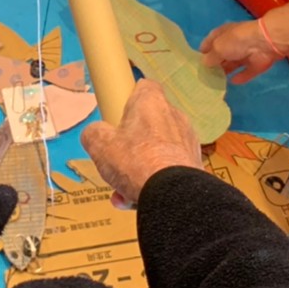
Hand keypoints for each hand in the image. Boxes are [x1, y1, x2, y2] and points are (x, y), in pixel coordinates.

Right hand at [81, 80, 203, 206]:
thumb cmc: (136, 162)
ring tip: (122, 190)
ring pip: (156, 151)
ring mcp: (187, 141)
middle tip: (116, 160)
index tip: (117, 114)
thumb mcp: (99, 145)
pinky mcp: (194, 164)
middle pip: (148, 123)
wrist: (173, 195)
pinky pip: (168, 170)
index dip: (128, 98)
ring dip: (139, 168)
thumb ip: (93, 134)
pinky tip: (137, 200)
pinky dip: (153, 182)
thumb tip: (95, 135)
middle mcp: (174, 116)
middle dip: (130, 144)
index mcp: (151, 102)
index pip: (143, 87)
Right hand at [201, 17, 284, 83]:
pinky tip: (231, 83)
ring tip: (215, 82)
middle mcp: (233, 43)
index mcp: (223, 34)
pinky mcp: (255, 64)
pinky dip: (240, 77)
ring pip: (233, 64)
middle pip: (221, 54)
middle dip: (213, 64)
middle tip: (204, 77)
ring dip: (225, 71)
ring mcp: (245, 54)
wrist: (263, 43)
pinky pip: (245, 72)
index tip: (196, 63)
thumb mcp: (218, 47)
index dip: (202, 51)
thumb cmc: (236, 41)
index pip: (209, 42)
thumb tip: (205, 64)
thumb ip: (210, 58)